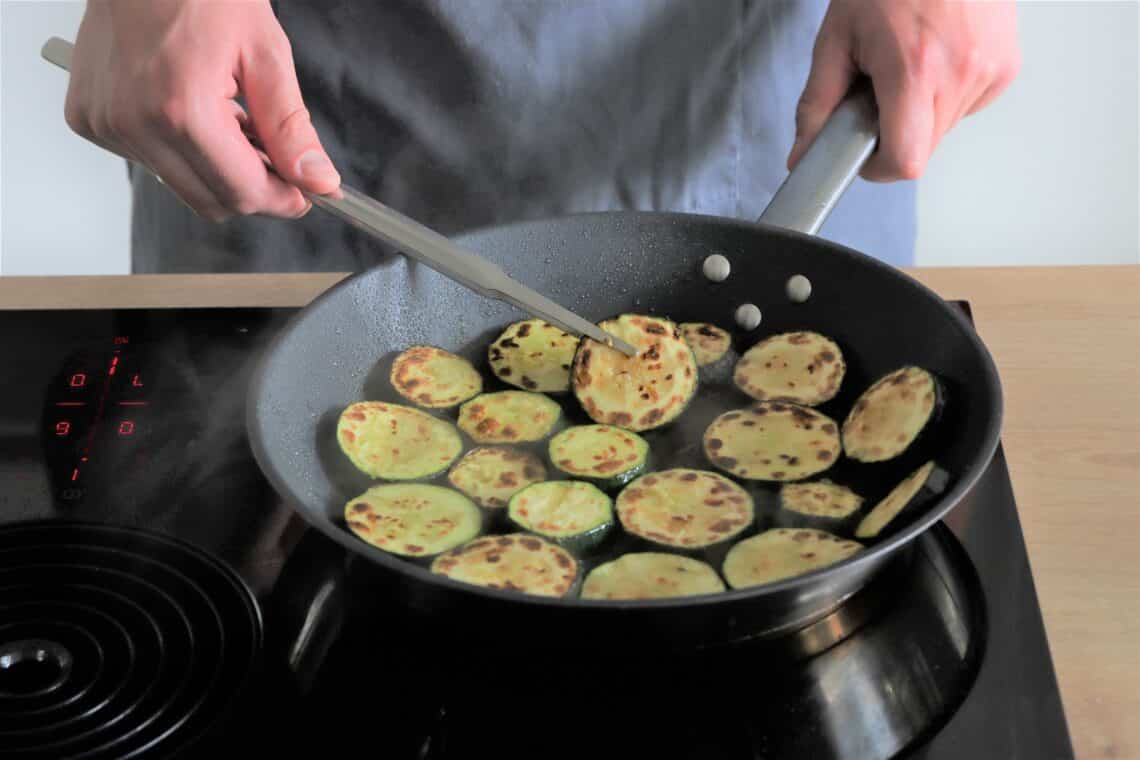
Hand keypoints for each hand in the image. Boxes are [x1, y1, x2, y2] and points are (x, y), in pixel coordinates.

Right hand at [65, 0, 339, 221]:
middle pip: (211, 201)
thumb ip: (290, 128)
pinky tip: (191, 111)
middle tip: (272, 154)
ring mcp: (106, 124)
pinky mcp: (88, 118)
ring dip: (216, 168)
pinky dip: (179, 150)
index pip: (242, 192)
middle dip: (251, 187)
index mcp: (181, 108)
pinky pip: (148, 162)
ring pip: (181, 186)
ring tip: (230, 118)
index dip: (283, 199)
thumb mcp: (264, 54)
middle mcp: (134, 123)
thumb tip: (318, 182)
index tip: (303, 192)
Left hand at [788, 0, 1019, 181]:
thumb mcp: (837, 38)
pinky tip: (934, 58)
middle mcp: (961, 73)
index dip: (879, 167)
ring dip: (919, 113)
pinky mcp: (1007, 66)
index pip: (905, 161)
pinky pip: (967, 106)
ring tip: (908, 64)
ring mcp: (991, 70)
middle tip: (878, 92)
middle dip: (894, 134)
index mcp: (915, 69)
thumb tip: (803, 154)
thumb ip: (817, 105)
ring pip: (943, 129)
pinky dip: (944, 95)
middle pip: (923, 149)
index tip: (864, 154)